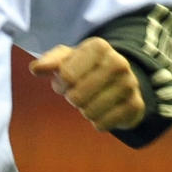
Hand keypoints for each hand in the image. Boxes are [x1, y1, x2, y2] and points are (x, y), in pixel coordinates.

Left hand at [29, 38, 144, 131]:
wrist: (121, 81)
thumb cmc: (86, 68)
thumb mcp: (67, 59)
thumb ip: (50, 62)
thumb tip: (36, 69)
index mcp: (99, 47)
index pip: (66, 76)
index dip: (61, 84)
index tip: (66, 81)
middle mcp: (118, 63)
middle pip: (77, 97)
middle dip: (72, 98)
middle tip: (79, 92)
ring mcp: (129, 84)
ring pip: (89, 112)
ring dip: (84, 110)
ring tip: (92, 99)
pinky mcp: (135, 106)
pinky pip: (102, 124)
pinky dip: (97, 121)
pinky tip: (104, 110)